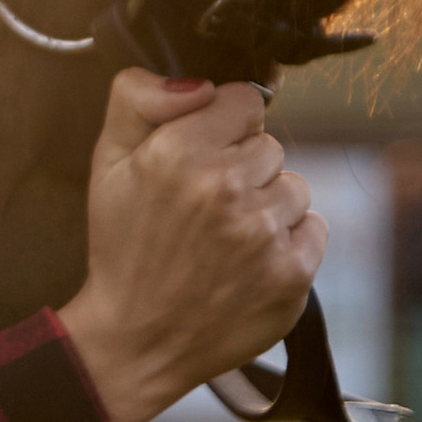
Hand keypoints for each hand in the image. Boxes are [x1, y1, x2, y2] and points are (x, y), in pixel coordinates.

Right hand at [57, 71, 325, 421]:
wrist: (137, 339)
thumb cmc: (123, 246)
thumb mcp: (106, 162)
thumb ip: (137, 98)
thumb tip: (199, 82)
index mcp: (176, 152)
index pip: (243, 101)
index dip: (222, 124)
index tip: (203, 152)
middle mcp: (224, 188)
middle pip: (269, 144)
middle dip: (242, 167)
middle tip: (206, 206)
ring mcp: (263, 233)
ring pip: (294, 185)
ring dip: (267, 205)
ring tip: (228, 237)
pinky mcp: (292, 272)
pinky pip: (314, 228)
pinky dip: (288, 241)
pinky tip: (250, 261)